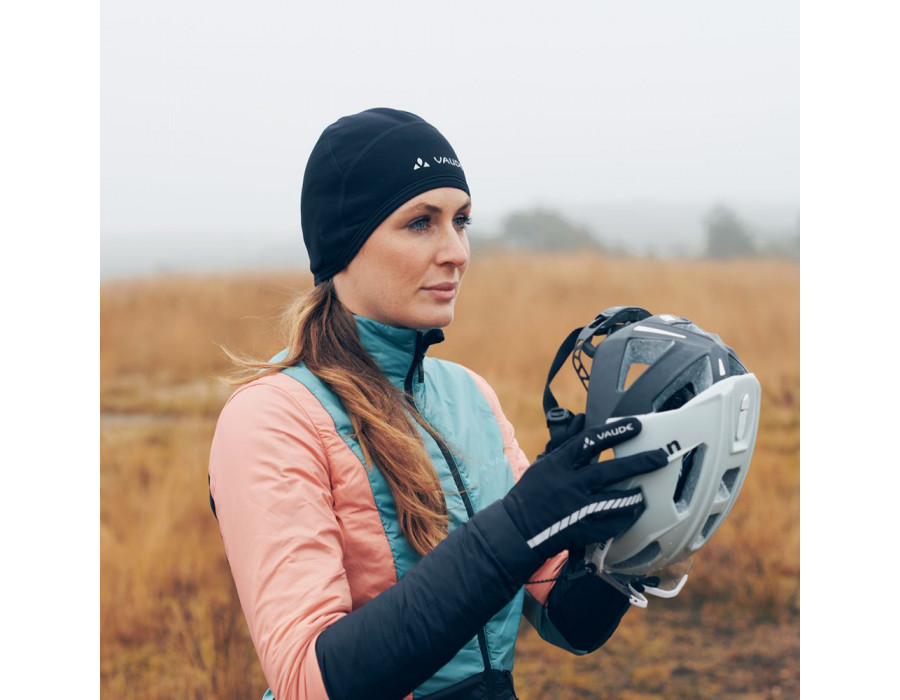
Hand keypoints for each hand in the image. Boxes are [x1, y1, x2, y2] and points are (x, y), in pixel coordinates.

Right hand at [501, 417, 667, 560]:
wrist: (516, 530)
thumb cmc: (530, 494)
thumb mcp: (543, 464)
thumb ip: (565, 444)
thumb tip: (582, 420)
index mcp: (559, 464)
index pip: (591, 441)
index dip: (616, 431)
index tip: (636, 425)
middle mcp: (569, 484)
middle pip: (610, 470)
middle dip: (639, 462)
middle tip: (660, 457)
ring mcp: (576, 509)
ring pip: (615, 500)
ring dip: (634, 496)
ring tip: (644, 493)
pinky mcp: (581, 531)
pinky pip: (611, 525)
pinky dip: (624, 519)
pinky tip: (631, 514)